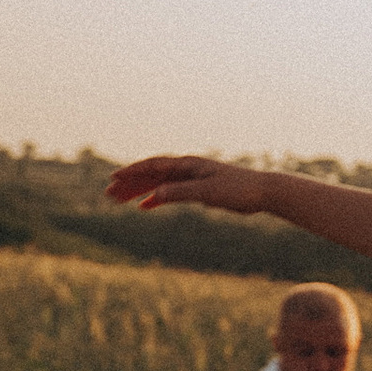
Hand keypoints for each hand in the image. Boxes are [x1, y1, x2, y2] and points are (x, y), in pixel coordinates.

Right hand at [105, 153, 266, 216]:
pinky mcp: (198, 188)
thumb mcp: (206, 193)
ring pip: (158, 182)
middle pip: (151, 174)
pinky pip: (170, 191)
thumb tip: (154, 195)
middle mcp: (187, 168)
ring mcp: (192, 177)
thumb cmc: (238, 190)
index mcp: (188, 164)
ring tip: (119, 200)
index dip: (132, 172)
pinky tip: (146, 205)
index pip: (153, 166)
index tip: (114, 179)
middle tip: (108, 194)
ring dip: (139, 190)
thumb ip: (180, 192)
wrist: (262, 192)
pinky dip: (156, 197)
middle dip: (130, 183)